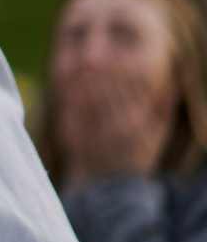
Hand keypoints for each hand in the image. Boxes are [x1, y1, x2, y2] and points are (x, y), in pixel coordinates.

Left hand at [59, 67, 176, 184]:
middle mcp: (118, 132)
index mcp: (140, 129)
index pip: (134, 95)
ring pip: (90, 100)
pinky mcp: (75, 139)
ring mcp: (95, 136)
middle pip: (111, 94)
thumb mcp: (156, 137)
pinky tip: (67, 80)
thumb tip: (174, 81)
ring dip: (85, 79)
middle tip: (99, 52)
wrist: (110, 190)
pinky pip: (71, 113)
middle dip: (105, 72)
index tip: (123, 57)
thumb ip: (164, 109)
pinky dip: (69, 95)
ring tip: (83, 60)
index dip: (128, 74)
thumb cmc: (136, 158)